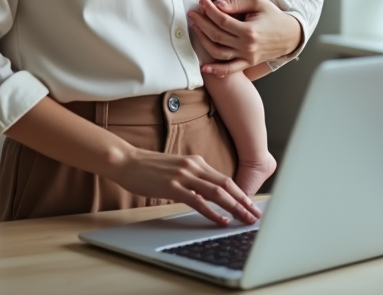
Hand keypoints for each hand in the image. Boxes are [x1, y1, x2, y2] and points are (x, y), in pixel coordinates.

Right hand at [108, 146, 261, 225]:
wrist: (127, 161)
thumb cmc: (149, 168)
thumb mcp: (176, 169)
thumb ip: (192, 177)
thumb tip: (207, 194)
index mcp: (196, 162)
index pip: (225, 179)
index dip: (241, 193)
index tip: (251, 206)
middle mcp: (194, 166)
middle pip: (227, 185)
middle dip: (244, 202)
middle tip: (255, 215)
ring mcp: (184, 176)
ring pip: (217, 193)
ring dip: (234, 207)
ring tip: (244, 219)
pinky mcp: (173, 186)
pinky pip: (198, 201)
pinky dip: (212, 212)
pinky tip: (221, 221)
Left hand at [188, 0, 301, 75]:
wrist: (290, 35)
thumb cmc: (274, 16)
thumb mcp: (258, 3)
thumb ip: (236, 3)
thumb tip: (217, 5)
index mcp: (250, 30)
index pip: (222, 21)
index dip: (209, 11)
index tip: (202, 3)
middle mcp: (247, 46)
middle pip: (217, 35)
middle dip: (202, 23)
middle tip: (193, 14)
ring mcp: (247, 57)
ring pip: (218, 51)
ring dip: (203, 41)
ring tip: (196, 28)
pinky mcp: (248, 63)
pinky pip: (230, 69)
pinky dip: (216, 70)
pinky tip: (204, 68)